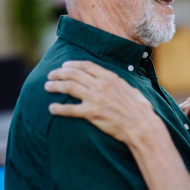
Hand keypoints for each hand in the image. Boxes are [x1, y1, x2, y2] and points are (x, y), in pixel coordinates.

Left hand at [44, 61, 163, 143]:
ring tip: (47, 87)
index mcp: (110, 78)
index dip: (73, 64)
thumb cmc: (140, 109)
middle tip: (51, 75)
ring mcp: (96, 98)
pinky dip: (59, 109)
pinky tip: (51, 109)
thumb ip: (117, 84)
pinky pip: (70, 109)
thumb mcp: (130, 89)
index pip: (87, 66)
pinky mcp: (92, 113)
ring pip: (69, 87)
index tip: (64, 65)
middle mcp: (101, 85)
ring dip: (55, 86)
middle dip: (60, 73)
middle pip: (74, 74)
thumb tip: (112, 81)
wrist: (142, 125)